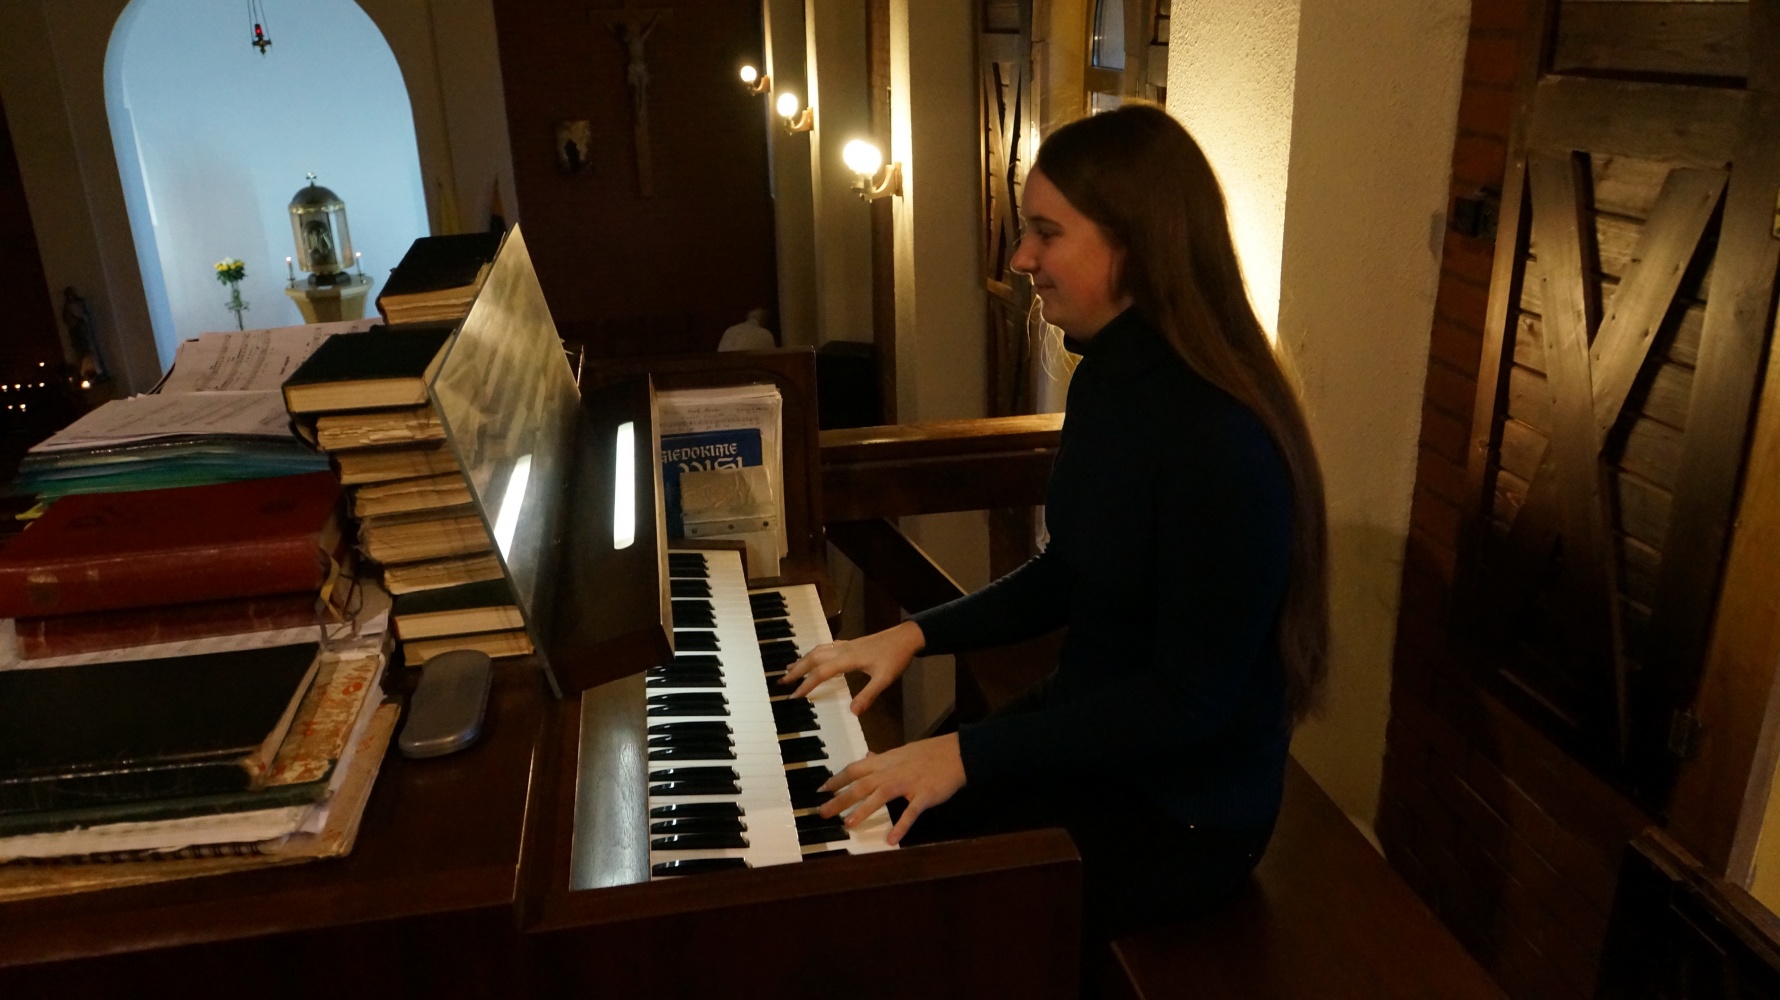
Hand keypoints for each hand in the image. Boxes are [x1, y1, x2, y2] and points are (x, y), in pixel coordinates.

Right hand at [779, 620, 924, 714]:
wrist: (907, 637)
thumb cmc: (896, 657)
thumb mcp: (884, 679)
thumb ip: (868, 695)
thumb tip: (853, 712)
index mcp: (848, 659)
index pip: (821, 672)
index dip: (807, 684)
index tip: (794, 696)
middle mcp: (843, 650)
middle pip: (813, 658)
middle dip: (797, 670)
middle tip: (782, 681)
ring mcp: (846, 645)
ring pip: (818, 650)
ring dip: (803, 659)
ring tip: (790, 668)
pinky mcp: (851, 644)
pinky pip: (826, 647)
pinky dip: (815, 653)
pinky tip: (814, 657)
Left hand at [818, 733, 964, 845]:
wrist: (957, 752)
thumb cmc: (929, 754)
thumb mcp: (902, 752)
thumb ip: (882, 758)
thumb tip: (866, 756)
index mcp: (885, 761)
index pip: (855, 769)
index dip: (837, 780)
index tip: (821, 790)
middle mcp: (892, 771)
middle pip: (861, 784)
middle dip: (840, 798)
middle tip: (823, 812)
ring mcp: (908, 782)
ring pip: (881, 795)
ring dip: (863, 810)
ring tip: (848, 824)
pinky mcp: (924, 795)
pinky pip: (911, 811)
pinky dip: (901, 825)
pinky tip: (892, 839)